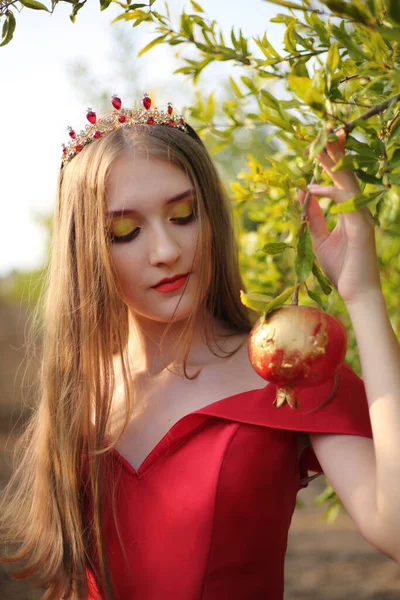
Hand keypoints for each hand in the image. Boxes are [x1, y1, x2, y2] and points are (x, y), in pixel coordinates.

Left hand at [297, 124, 381, 304]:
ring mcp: (362, 215)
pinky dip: (329, 193)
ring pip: (348, 182)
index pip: (340, 178)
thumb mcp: (319, 238)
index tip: (318, 142)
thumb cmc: (340, 268)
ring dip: (334, 162)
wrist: (356, 292)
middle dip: (336, 150)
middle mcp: (358, 208)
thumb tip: (302, 193)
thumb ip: (313, 216)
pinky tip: (312, 188)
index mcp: (349, 209)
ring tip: (322, 143)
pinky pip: (346, 202)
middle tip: (326, 127)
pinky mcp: (361, 226)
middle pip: (346, 173)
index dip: (330, 159)